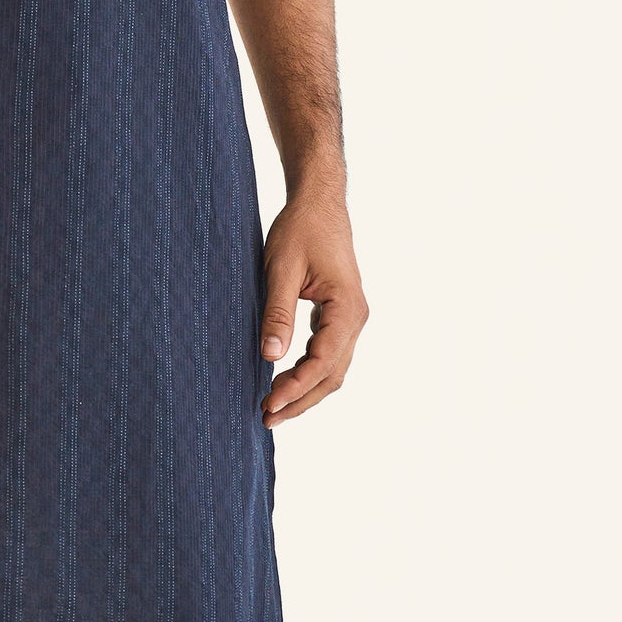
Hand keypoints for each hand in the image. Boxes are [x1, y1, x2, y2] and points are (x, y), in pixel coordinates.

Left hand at [257, 183, 367, 423]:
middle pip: (332, 375)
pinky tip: (284, 382)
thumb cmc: (300, 229)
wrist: (319, 204)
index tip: (268, 403)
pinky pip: (328, 354)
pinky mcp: (339, 315)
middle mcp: (355, 318)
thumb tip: (270, 357)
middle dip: (300, 400)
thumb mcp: (281, 268)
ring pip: (332, 369)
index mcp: (347, 307)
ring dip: (304, 390)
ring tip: (272, 407)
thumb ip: (277, 313)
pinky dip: (308, 373)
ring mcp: (350, 318)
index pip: (322, 362)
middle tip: (266, 417)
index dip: (295, 388)